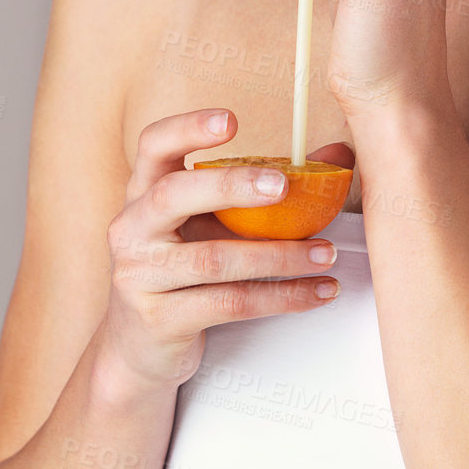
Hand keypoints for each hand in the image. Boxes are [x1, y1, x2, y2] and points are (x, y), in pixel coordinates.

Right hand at [99, 109, 342, 391]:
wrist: (140, 347)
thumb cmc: (181, 269)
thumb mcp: (206, 222)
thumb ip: (260, 186)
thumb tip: (336, 155)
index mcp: (143, 192)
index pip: (154, 145)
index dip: (188, 127)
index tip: (230, 120)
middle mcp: (133, 227)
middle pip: (174, 194)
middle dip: (232, 185)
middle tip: (284, 184)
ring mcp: (141, 275)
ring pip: (214, 259)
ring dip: (279, 255)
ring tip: (325, 252)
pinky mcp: (161, 320)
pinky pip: (230, 303)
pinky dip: (281, 296)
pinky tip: (315, 290)